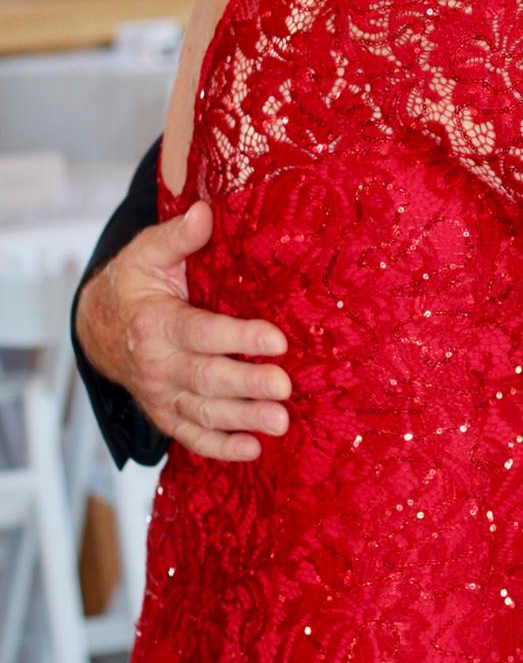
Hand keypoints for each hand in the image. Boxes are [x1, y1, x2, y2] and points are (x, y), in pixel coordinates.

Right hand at [75, 204, 291, 461]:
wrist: (97, 326)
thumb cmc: (132, 284)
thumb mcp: (147, 253)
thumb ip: (177, 236)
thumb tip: (205, 212)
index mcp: (155, 323)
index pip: (201, 334)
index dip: (239, 339)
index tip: (277, 340)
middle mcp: (157, 365)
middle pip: (207, 380)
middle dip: (247, 386)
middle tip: (285, 387)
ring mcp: (160, 394)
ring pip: (203, 413)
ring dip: (243, 420)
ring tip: (280, 422)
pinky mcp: (165, 413)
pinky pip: (190, 437)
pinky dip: (220, 448)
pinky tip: (252, 450)